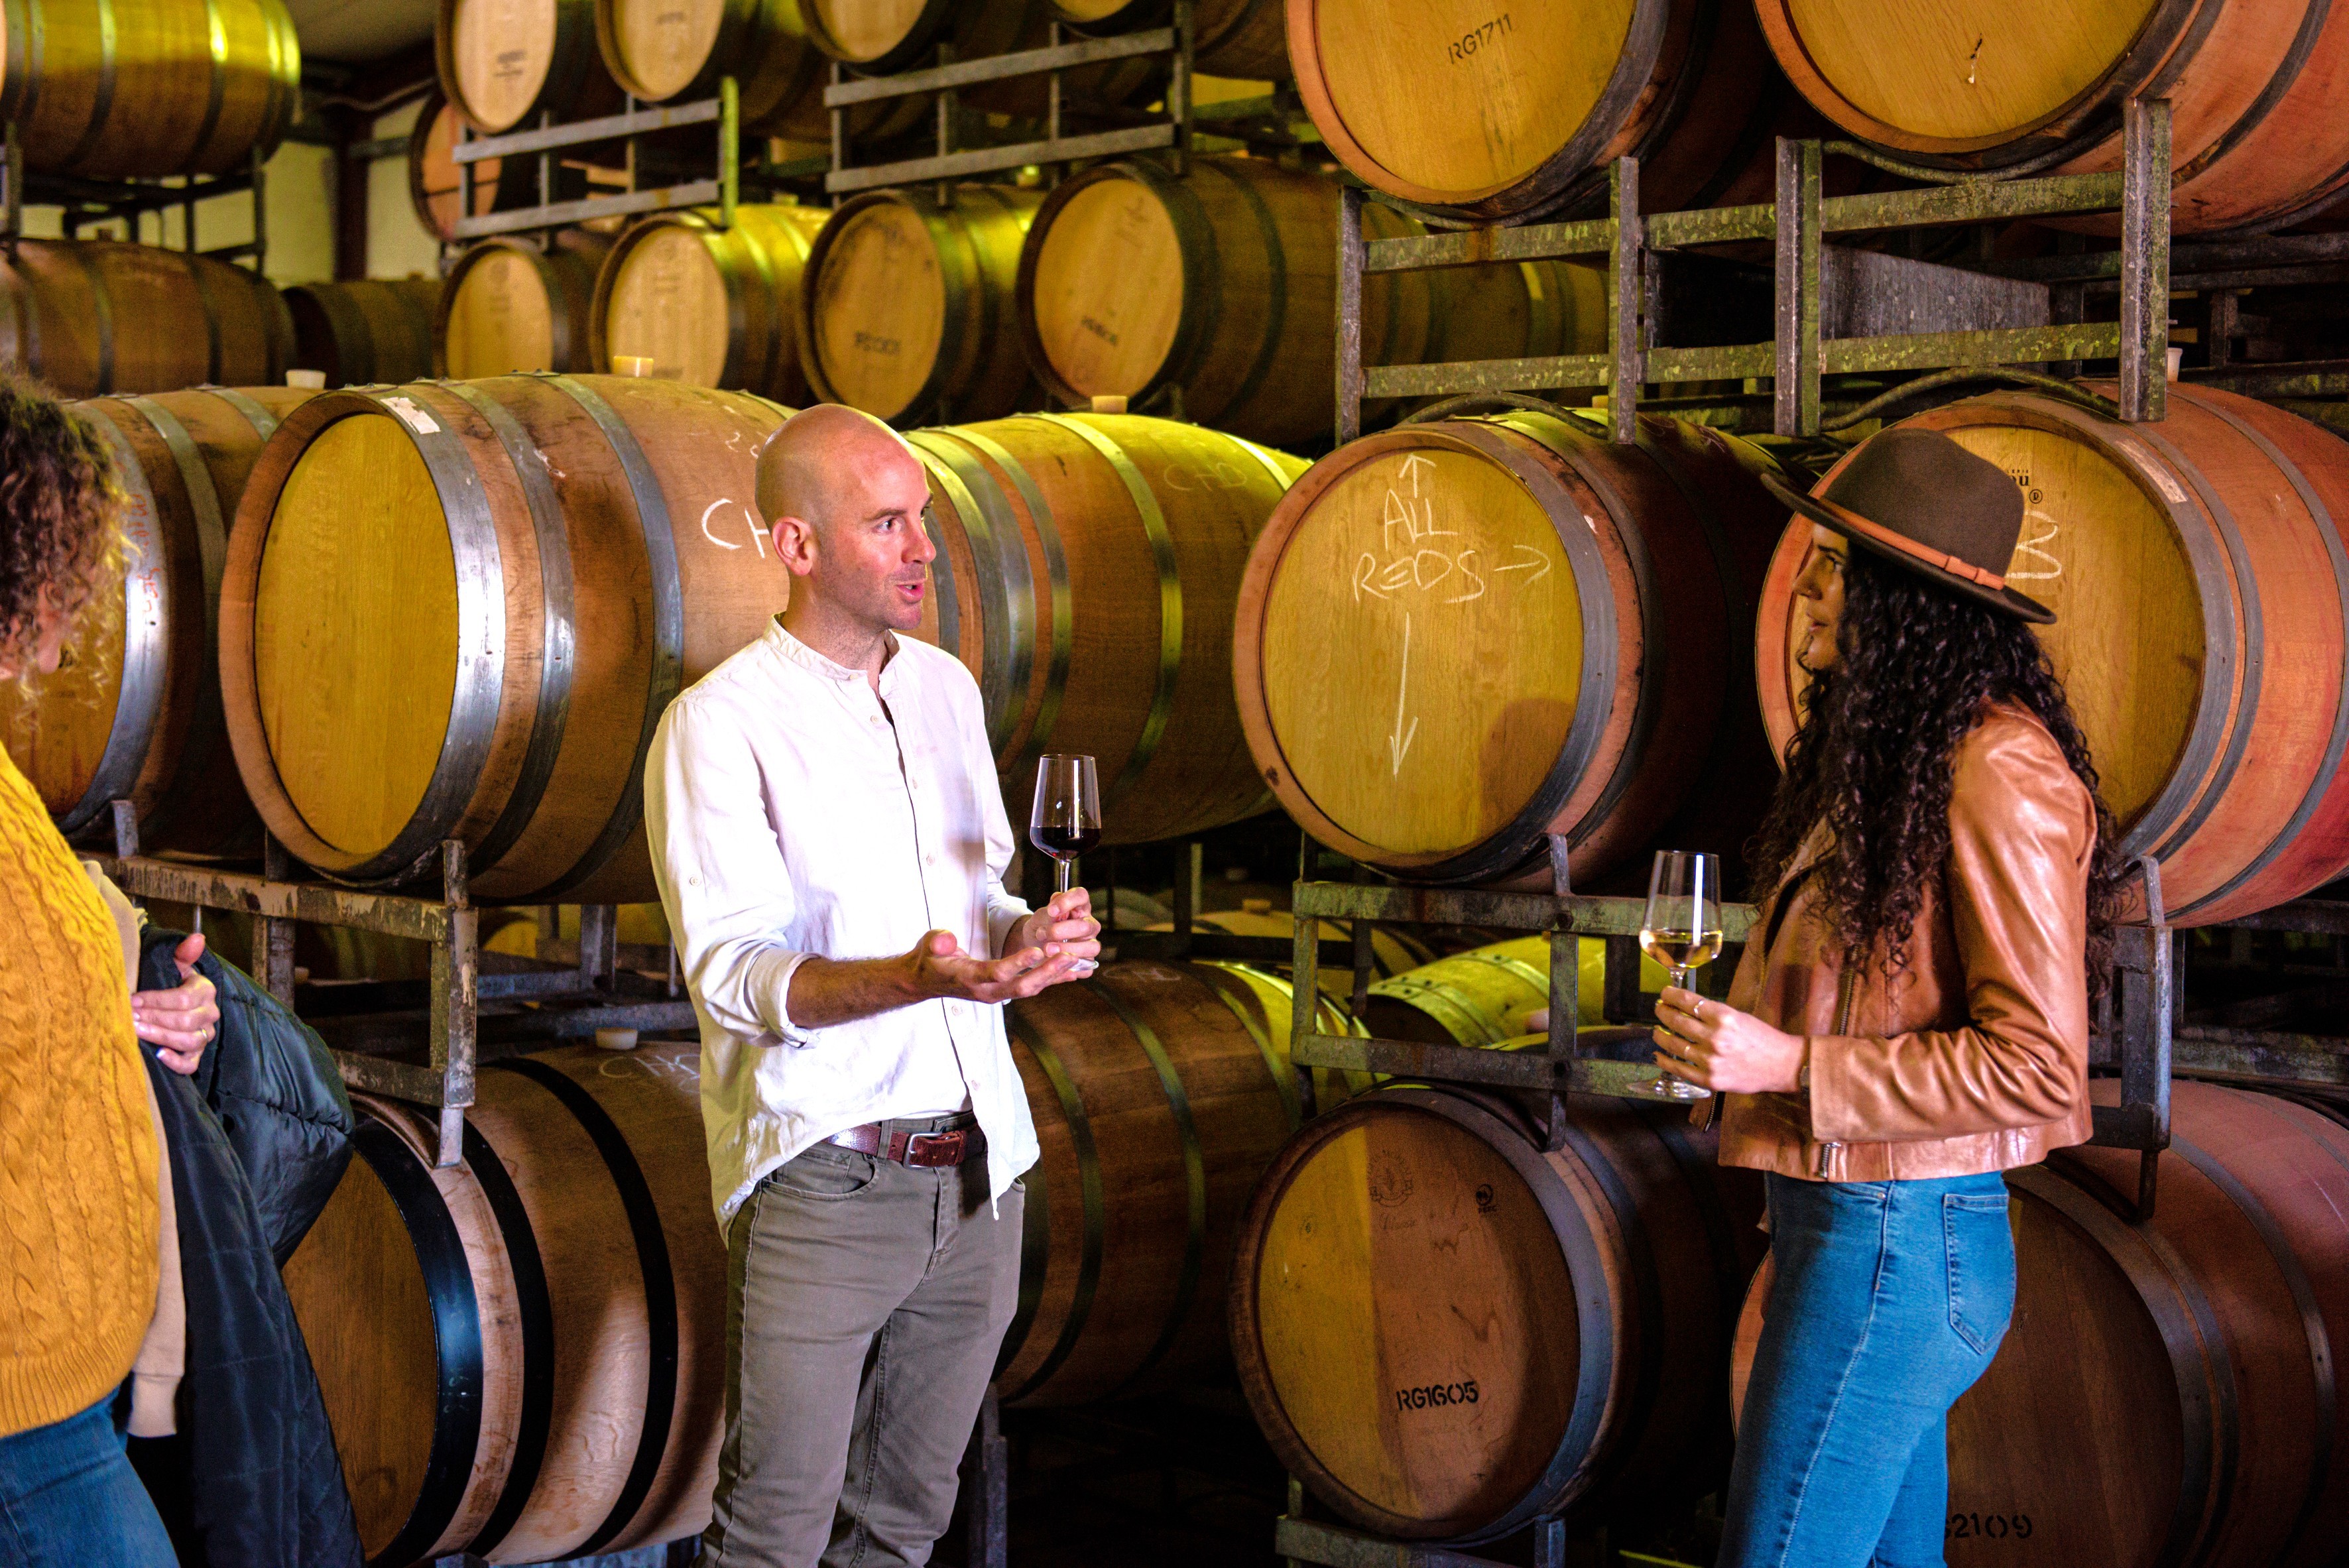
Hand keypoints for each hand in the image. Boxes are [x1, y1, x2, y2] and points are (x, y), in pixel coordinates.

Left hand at [131, 932, 218, 1075]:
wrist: (176, 1004)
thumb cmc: (170, 982)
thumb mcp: (175, 965)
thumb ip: (183, 952)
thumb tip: (197, 938)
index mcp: (205, 990)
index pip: (184, 998)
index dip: (157, 1000)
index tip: (132, 1000)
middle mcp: (210, 1014)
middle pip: (185, 1020)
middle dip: (153, 1018)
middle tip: (128, 1016)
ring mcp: (204, 1035)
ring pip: (188, 1040)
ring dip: (160, 1036)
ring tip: (135, 1031)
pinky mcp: (196, 1054)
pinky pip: (191, 1063)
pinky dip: (175, 1061)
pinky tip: (158, 1055)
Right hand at [907, 929, 1083, 1003]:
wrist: (926, 981)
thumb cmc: (930, 960)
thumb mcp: (928, 946)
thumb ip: (939, 942)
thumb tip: (947, 939)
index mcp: (969, 978)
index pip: (997, 972)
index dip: (1018, 963)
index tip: (1038, 950)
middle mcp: (986, 991)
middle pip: (1022, 986)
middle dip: (1047, 972)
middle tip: (1068, 956)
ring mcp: (997, 994)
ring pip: (1030, 989)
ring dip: (1054, 975)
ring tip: (1076, 959)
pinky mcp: (1004, 991)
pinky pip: (1032, 987)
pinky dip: (1052, 979)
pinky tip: (1071, 970)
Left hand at [1010, 888, 1101, 973]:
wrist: (1033, 946)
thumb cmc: (1040, 927)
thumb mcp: (1039, 918)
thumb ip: (1047, 914)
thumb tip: (1055, 912)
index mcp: (1079, 907)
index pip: (1081, 896)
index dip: (1068, 901)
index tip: (1051, 910)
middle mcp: (1089, 924)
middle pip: (1085, 926)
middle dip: (1061, 931)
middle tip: (1041, 934)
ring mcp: (1091, 944)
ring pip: (1091, 947)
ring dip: (1066, 949)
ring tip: (1047, 950)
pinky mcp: (1088, 963)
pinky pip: (1086, 967)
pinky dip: (1070, 966)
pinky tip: (1056, 964)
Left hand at [1649, 986, 1805, 1094]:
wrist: (1782, 1066)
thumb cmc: (1762, 1039)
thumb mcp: (1739, 1017)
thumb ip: (1713, 1014)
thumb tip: (1686, 1009)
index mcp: (1724, 1017)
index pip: (1688, 1002)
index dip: (1671, 996)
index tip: (1664, 994)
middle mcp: (1715, 1038)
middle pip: (1677, 1021)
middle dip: (1663, 1013)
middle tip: (1659, 1009)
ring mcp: (1711, 1060)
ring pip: (1674, 1045)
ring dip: (1660, 1036)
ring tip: (1657, 1031)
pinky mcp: (1710, 1080)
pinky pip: (1679, 1069)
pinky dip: (1665, 1061)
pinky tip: (1658, 1055)